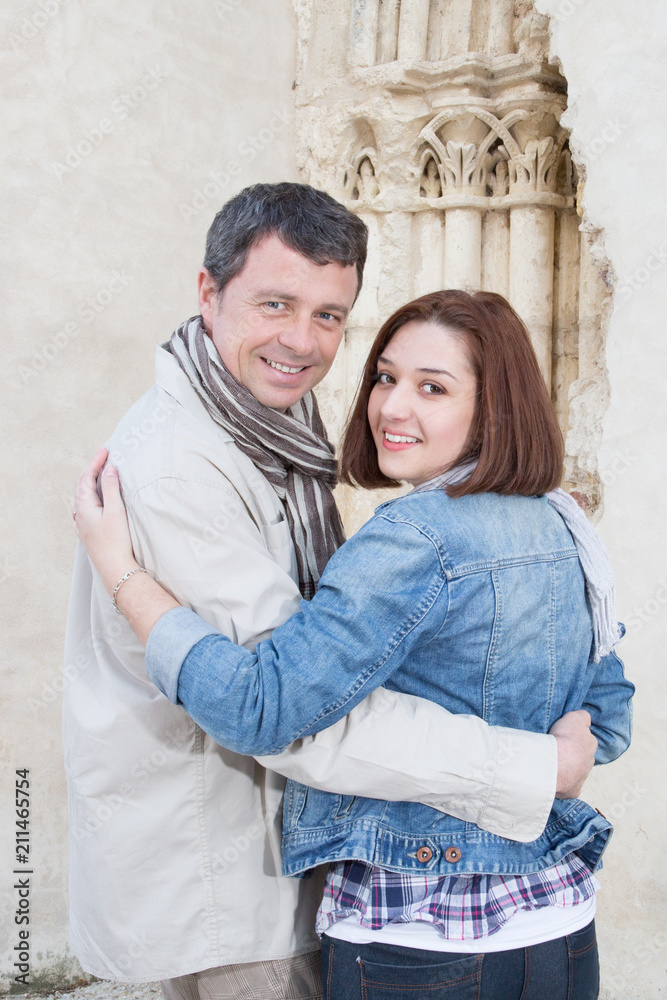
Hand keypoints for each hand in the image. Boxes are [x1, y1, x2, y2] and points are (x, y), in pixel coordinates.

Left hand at [72, 447, 138, 594]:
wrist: (115, 569)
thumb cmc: (115, 542)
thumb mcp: (115, 511)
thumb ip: (110, 488)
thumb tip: (108, 469)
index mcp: (84, 507)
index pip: (87, 477)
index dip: (95, 462)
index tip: (105, 450)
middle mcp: (80, 515)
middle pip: (81, 486)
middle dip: (91, 470)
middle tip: (103, 458)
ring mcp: (82, 525)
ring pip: (81, 498)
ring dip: (89, 484)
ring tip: (98, 476)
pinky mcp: (88, 533)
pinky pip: (84, 509)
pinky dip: (89, 498)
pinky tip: (93, 503)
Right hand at [550, 710, 597, 798]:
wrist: (554, 763)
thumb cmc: (564, 739)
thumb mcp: (574, 717)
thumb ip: (582, 716)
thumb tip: (585, 719)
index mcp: (591, 744)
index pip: (586, 739)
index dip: (575, 737)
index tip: (565, 738)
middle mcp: (590, 761)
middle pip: (582, 756)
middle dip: (573, 754)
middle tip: (558, 751)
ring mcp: (582, 777)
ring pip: (576, 771)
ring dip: (568, 768)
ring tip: (554, 764)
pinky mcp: (573, 790)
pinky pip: (570, 786)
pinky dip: (564, 782)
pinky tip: (554, 778)